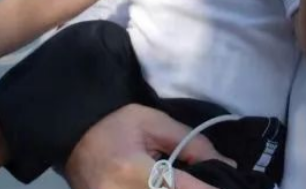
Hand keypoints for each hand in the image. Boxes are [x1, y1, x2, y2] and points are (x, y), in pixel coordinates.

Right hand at [62, 104, 231, 188]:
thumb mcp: (156, 123)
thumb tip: (227, 165)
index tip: (232, 185)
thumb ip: (192, 144)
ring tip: (194, 181)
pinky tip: (171, 185)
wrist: (73, 138)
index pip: (183, 188)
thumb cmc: (115, 125)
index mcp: (133, 171)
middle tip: (214, 181)